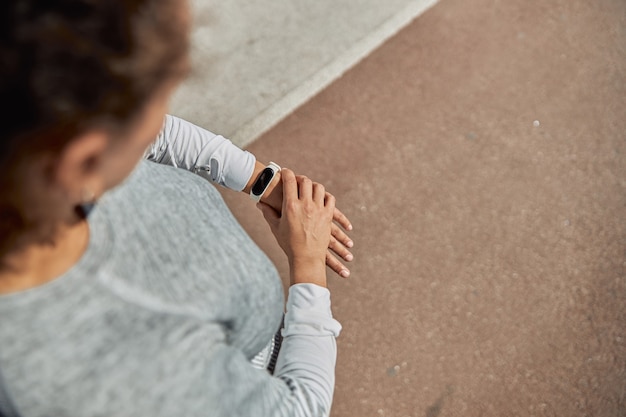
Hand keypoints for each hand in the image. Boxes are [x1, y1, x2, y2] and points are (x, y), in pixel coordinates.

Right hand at [257, 169, 334, 286]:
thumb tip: (258, 204)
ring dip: (314, 186)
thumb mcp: (276, 228)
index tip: (285, 172)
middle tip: (297, 180)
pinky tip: (322, 198)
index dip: (286, 173)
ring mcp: (318, 209)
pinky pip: (330, 199)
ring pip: (319, 188)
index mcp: (291, 206)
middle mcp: (306, 205)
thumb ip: (268, 213)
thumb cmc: (288, 244)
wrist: (306, 258)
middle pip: (305, 181)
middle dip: (300, 178)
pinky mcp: (328, 216)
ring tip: (310, 189)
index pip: (289, 181)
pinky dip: (326, 196)